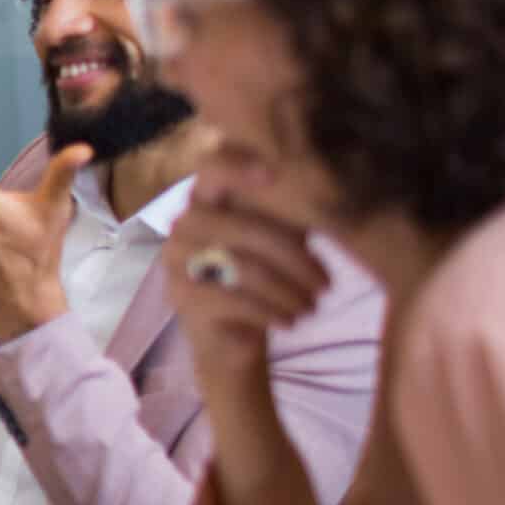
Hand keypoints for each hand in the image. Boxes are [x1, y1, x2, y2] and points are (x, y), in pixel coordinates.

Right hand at [161, 148, 331, 394]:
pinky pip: (236, 300)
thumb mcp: (278, 236)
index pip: (211, 168)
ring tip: (313, 306)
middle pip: (245, 229)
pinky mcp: (181, 297)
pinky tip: (291, 321)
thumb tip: (323, 184)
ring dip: (289, 291)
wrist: (229, 337)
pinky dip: (272, 312)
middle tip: (327, 284)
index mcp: (204, 200)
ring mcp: (177, 261)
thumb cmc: (260, 277)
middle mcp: (183, 225)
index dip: (239, 166)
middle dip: (295, 259)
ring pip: (244, 268)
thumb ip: (287, 207)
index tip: (273, 174)